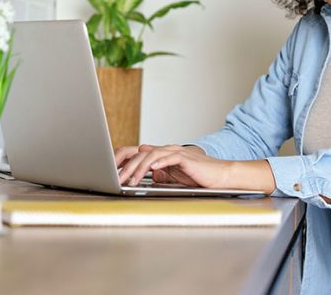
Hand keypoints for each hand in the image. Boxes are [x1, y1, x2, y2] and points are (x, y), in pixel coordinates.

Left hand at [115, 144, 232, 188]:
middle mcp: (167, 150)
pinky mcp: (187, 159)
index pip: (137, 154)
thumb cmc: (199, 177)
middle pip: (140, 154)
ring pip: (152, 156)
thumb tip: (148, 172)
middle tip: (114, 179)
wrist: (221, 176)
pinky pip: (170, 158)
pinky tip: (151, 169)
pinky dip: (160, 163)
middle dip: (125, 167)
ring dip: (139, 169)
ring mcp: (176, 153)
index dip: (122, 161)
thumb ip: (161, 172)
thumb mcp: (174, 176)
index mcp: (162, 155)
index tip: (109, 172)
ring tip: (130, 180)